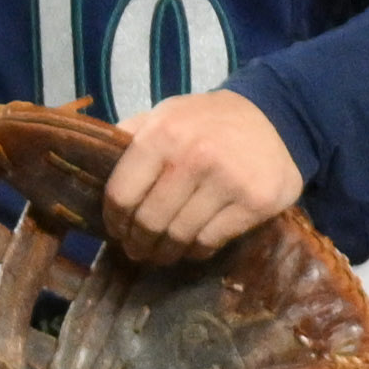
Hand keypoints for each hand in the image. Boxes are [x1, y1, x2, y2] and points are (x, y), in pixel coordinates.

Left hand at [95, 84, 305, 255]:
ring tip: (162, 254)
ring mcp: (227, 181)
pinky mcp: (255, 203)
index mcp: (162, 134)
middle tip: (138, 251)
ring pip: (179, 235)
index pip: (122, 194)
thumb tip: (92, 165)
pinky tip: (193, 247)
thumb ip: (130, 138)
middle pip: (149, 221)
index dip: (115, 220)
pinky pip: (212, 241)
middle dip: (139, 243)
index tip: (117, 230)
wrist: (276, 118)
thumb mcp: (165, 114)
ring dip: (166, 252)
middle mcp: (193, 157)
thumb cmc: (207, 122)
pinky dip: (197, 250)